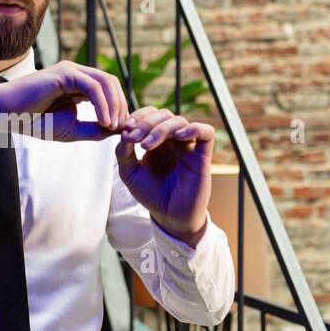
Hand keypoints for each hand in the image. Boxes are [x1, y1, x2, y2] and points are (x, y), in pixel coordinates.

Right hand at [0, 60, 128, 142]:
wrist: (7, 114)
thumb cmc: (34, 121)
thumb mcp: (71, 129)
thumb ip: (95, 129)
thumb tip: (119, 130)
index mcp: (78, 84)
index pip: (108, 90)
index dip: (119, 109)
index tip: (123, 130)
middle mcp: (76, 73)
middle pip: (111, 83)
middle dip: (121, 105)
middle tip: (123, 128)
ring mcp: (70, 70)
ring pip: (105, 82)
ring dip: (115, 105)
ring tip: (114, 126)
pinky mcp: (65, 73)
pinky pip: (93, 86)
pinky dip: (103, 104)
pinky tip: (105, 121)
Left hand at [114, 106, 214, 246]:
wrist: (169, 216)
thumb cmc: (151, 194)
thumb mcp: (130, 173)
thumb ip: (123, 152)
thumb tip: (123, 132)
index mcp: (156, 139)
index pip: (149, 114)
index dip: (137, 116)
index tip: (125, 129)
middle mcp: (172, 139)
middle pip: (163, 114)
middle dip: (146, 123)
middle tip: (133, 138)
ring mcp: (188, 146)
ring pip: (180, 120)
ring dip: (160, 129)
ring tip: (146, 146)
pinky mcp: (203, 155)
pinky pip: (206, 132)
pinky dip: (193, 129)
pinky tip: (178, 137)